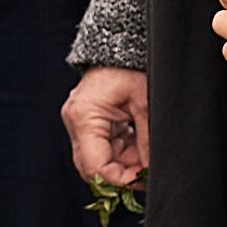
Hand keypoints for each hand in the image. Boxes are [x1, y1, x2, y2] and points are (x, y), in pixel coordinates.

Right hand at [63, 67, 149, 189]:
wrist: (119, 45)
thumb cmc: (129, 67)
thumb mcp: (145, 105)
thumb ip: (146, 141)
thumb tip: (150, 170)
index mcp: (85, 117)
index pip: (96, 167)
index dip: (120, 180)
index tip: (143, 181)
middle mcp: (75, 122)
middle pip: (93, 167)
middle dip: (121, 174)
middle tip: (146, 173)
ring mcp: (79, 122)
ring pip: (99, 159)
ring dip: (123, 162)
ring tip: (146, 152)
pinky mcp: (87, 121)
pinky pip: (102, 147)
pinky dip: (121, 151)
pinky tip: (137, 143)